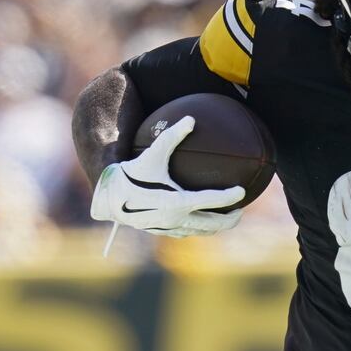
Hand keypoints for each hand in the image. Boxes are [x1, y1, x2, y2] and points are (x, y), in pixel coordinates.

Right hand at [90, 116, 245, 236]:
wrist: (107, 195)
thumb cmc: (131, 172)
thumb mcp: (152, 153)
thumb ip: (172, 136)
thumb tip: (191, 118)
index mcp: (178, 202)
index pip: (212, 201)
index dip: (229, 196)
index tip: (242, 191)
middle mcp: (176, 219)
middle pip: (212, 224)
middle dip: (230, 219)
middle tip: (240, 211)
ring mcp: (169, 228)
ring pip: (200, 231)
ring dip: (215, 226)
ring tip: (226, 218)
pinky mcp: (161, 231)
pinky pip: (186, 232)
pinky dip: (198, 227)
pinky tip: (200, 219)